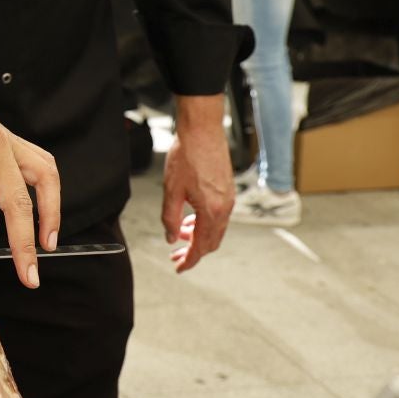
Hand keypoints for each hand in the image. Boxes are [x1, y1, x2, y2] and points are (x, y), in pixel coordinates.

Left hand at [0, 64, 59, 287]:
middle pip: (18, 203)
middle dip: (24, 244)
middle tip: (29, 278)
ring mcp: (9, 140)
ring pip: (44, 179)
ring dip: (51, 213)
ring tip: (49, 245)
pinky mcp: (13, 139)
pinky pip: (42, 164)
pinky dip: (49, 188)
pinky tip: (47, 210)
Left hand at [160, 94, 233, 273]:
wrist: (202, 130)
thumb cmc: (187, 155)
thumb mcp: (171, 191)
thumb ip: (170, 218)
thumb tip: (171, 237)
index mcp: (212, 211)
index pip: (201, 246)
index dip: (189, 260)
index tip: (179, 267)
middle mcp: (225, 207)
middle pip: (212, 241)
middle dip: (194, 251)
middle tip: (176, 256)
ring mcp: (229, 198)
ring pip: (216, 228)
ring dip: (199, 236)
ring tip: (181, 235)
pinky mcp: (228, 189)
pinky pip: (219, 215)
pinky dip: (205, 223)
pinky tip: (191, 218)